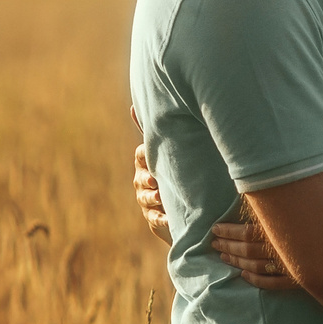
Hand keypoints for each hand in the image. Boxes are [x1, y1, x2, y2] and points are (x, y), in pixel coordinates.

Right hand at [131, 113, 169, 245]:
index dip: (145, 154)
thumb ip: (165, 131)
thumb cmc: (178, 172)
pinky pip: (154, 218)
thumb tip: (140, 105)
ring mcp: (146, 199)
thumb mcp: (176, 152)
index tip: (153, 154)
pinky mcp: (153, 217)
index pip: (141, 154)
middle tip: (155, 180)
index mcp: (148, 162)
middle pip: (140, 178)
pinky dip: (161, 218)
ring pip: (145, 198)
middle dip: (146, 179)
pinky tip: (168, 219)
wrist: (182, 203)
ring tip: (161, 199)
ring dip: (152, 198)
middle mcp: (143, 180)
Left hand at [210, 210, 299, 291]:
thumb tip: (252, 197)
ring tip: (224, 256)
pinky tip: (243, 275)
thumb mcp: (298, 208)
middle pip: (248, 250)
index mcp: (281, 231)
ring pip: (256, 266)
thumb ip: (273, 206)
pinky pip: (272, 283)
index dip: (229, 231)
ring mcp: (290, 267)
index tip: (215, 229)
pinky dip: (255, 280)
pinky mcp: (297, 280)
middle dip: (228, 246)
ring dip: (237, 262)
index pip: (247, 232)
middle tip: (214, 243)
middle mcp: (282, 250)